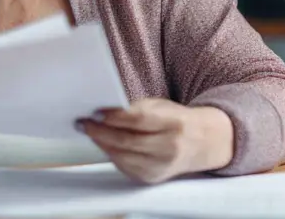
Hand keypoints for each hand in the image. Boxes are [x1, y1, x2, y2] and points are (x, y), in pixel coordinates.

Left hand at [78, 98, 233, 183]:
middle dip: (101, 132)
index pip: (139, 120)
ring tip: (90, 132)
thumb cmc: (176, 120)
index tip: (96, 112)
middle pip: (128, 141)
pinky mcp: (152, 178)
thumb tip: (104, 111)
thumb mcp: (162, 106)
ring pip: (123, 156)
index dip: (115, 116)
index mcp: (175, 123)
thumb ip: (136, 108)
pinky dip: (111, 154)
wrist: (200, 143)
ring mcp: (161, 166)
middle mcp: (170, 148)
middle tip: (84, 123)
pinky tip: (104, 144)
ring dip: (102, 144)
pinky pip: (125, 167)